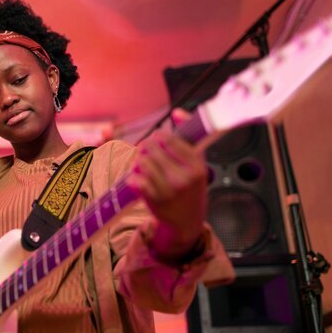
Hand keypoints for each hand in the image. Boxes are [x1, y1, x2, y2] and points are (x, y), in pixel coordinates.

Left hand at [129, 109, 207, 258]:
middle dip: (146, 145)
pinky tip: (139, 177)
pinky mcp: (153, 200)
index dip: (159, 136)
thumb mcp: (197, 162)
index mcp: (197, 166)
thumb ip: (188, 136)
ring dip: (139, 160)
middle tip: (145, 149)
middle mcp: (184, 178)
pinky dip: (134, 175)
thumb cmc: (191, 187)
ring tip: (142, 162)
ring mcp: (168, 190)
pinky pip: (135, 179)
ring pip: (142, 162)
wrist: (187, 220)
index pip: (169, 140)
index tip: (157, 139)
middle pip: (152, 148)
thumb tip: (177, 112)